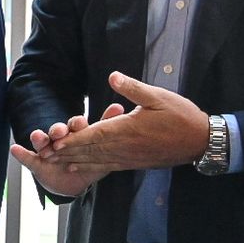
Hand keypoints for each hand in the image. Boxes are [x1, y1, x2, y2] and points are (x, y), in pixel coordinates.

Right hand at [10, 102, 127, 197]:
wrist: (72, 183)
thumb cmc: (89, 163)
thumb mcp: (102, 149)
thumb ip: (107, 129)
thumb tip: (119, 106)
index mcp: (76, 136)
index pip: (76, 126)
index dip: (77, 124)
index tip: (80, 123)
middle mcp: (61, 140)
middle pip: (58, 131)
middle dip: (58, 130)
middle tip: (59, 132)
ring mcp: (47, 151)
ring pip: (42, 141)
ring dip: (39, 138)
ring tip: (38, 137)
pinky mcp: (36, 163)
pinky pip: (27, 158)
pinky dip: (21, 154)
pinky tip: (15, 149)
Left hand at [48, 72, 208, 172]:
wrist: (201, 141)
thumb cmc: (181, 115)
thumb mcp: (158, 96)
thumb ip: (132, 88)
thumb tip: (112, 75)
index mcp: (128, 128)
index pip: (94, 135)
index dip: (73, 139)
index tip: (54, 142)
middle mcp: (125, 146)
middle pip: (89, 150)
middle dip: (65, 152)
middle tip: (42, 154)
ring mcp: (128, 157)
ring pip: (95, 160)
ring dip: (72, 160)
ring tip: (52, 162)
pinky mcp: (133, 163)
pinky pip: (107, 166)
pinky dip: (89, 167)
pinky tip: (76, 167)